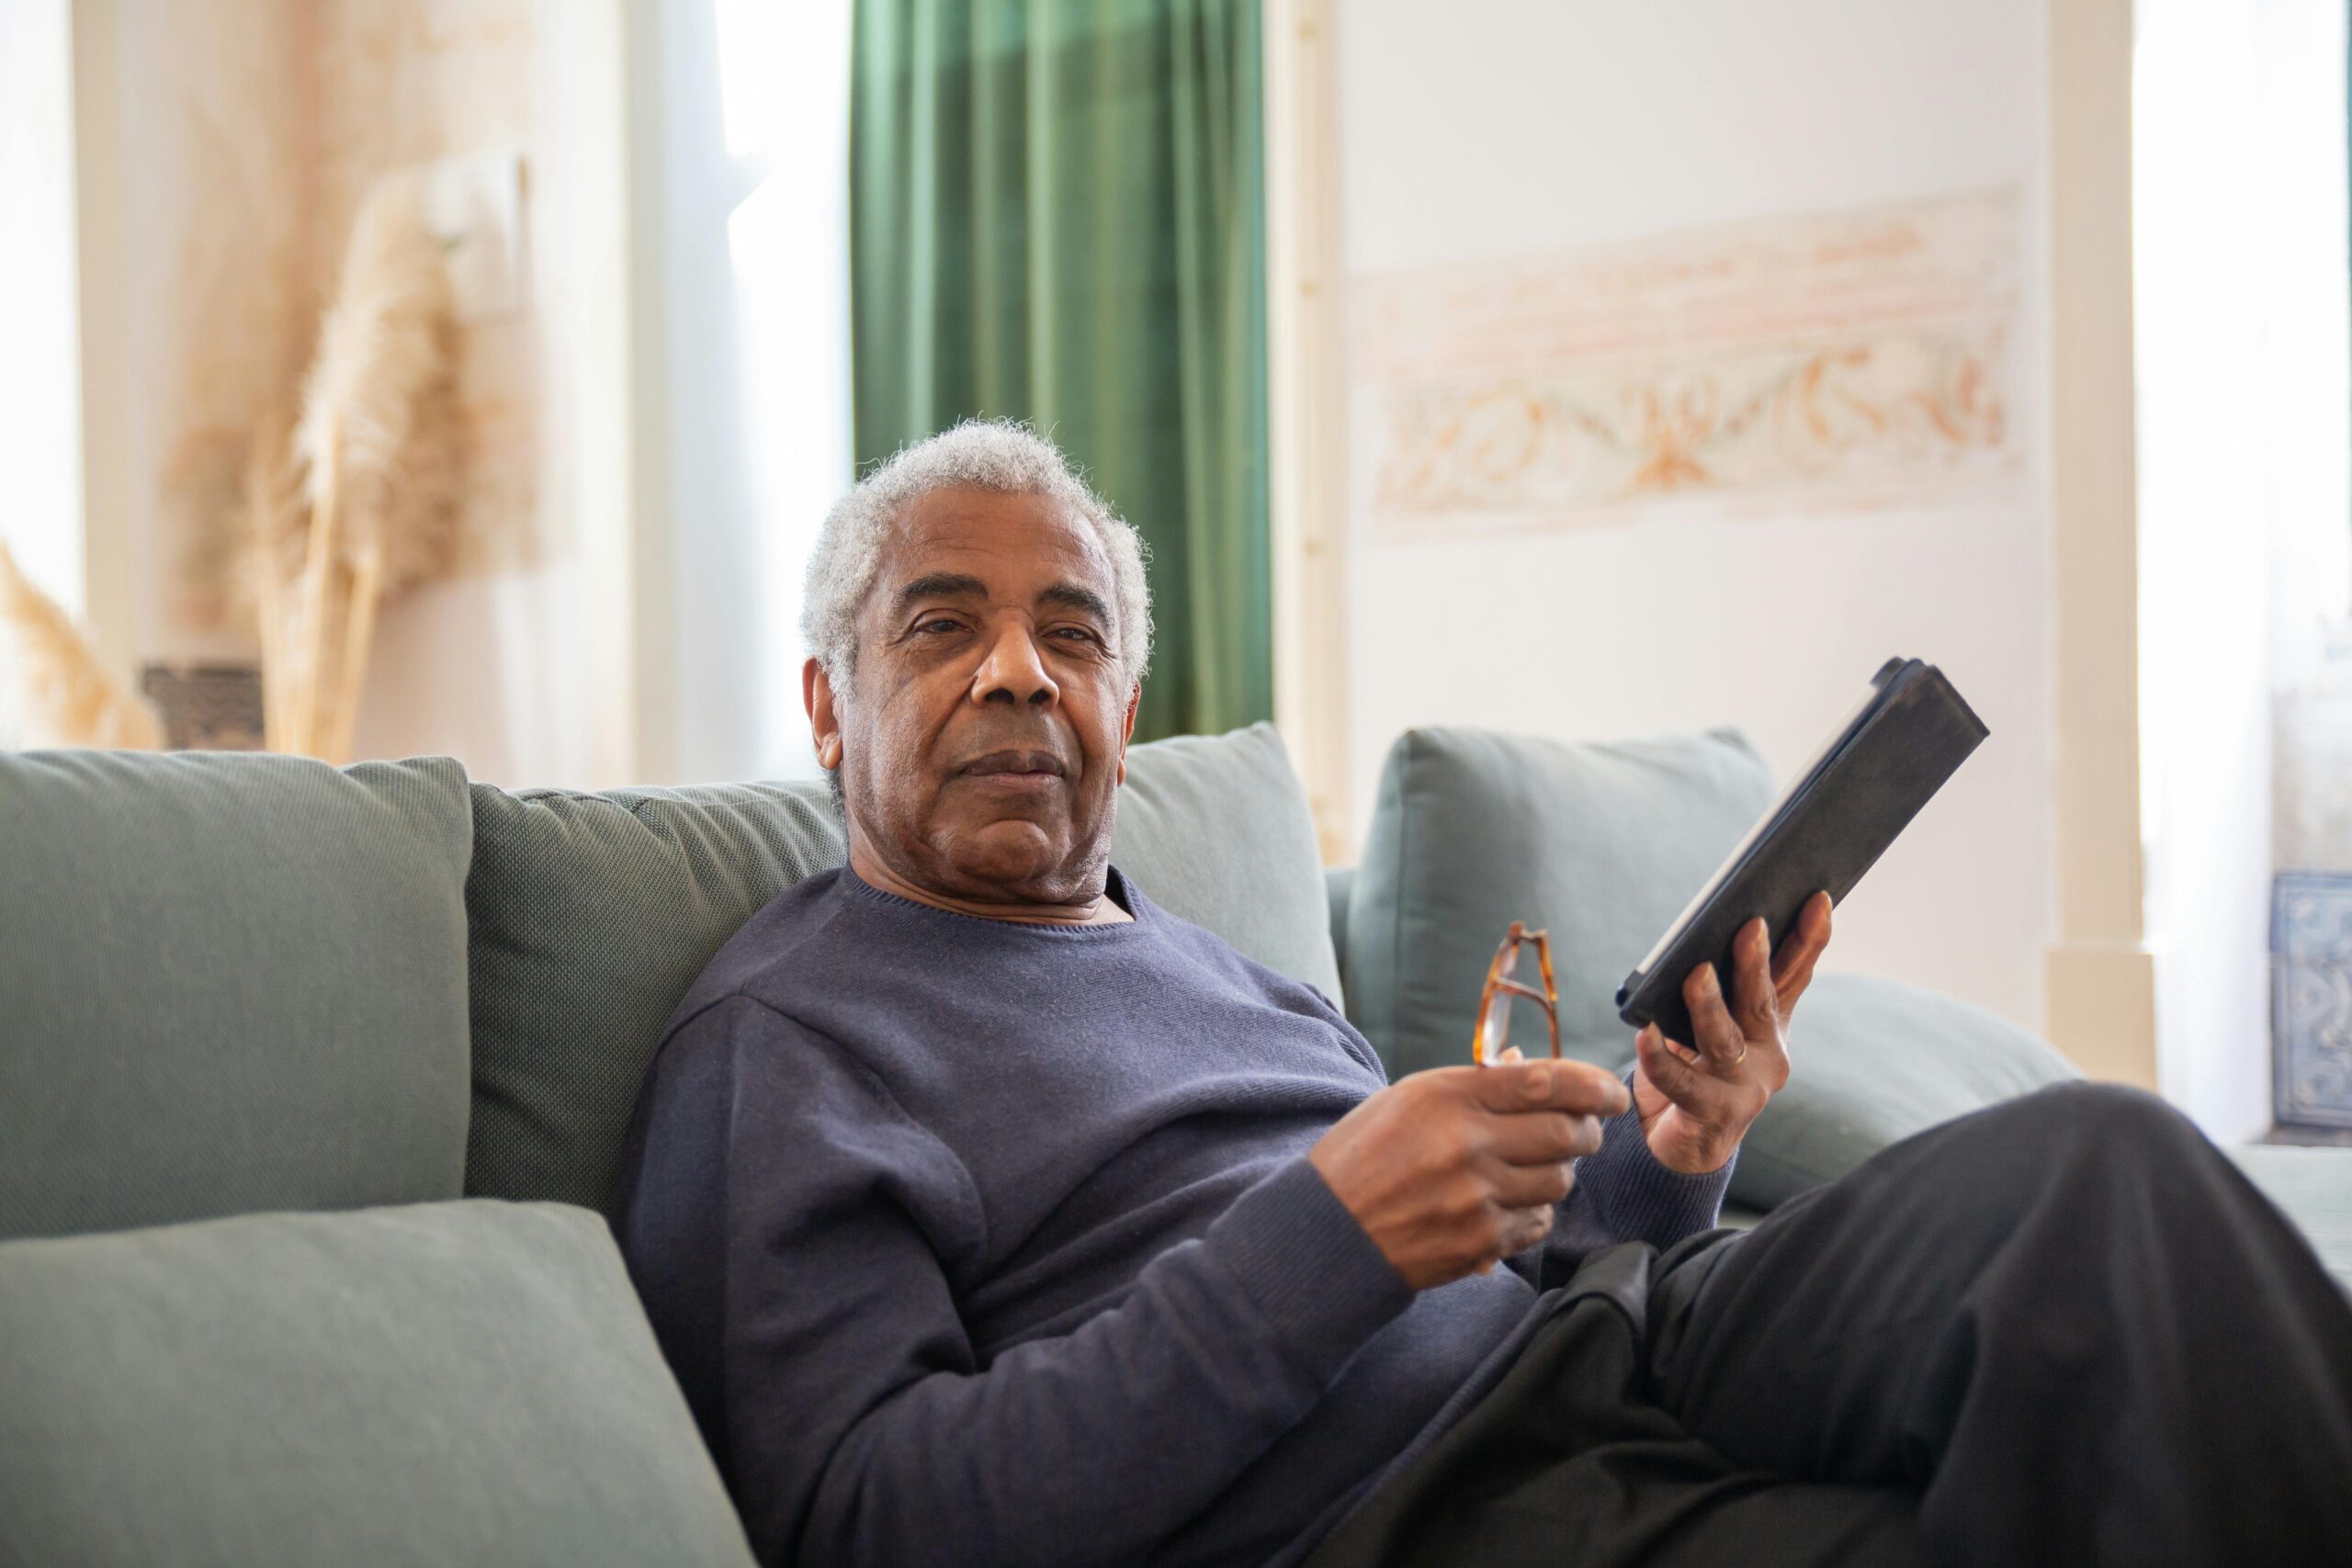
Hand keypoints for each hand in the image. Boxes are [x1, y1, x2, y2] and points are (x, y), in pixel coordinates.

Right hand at [1309, 1057, 1631, 1289]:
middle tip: (1581, 1132)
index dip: (1593, 1085)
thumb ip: (1474, 1086)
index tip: (1611, 1093)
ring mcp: (1475, 1198)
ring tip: (1532, 1169)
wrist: (1324, 1232)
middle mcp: (1466, 1144)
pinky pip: (1538, 1224)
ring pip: (1559, 1181)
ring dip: (1558, 1173)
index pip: (1545, 1081)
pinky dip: (1535, 1213)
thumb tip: (1532, 1066)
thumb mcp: (1406, 1101)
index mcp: (1446, 1096)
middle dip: (1585, 1132)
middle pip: (1567, 1134)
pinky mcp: (1478, 1243)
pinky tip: (1511, 1205)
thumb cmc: (1361, 1157)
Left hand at [1633, 890, 1832, 1173]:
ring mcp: (1744, 1089)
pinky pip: (1680, 1081)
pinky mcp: (1711, 1115)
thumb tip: (1713, 928)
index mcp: (1772, 1026)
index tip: (1818, 898)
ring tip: (1696, 975)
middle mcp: (1768, 1056)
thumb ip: (1722, 988)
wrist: (1683, 1143)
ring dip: (1710, 1006)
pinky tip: (1644, 1034)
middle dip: (1756, 964)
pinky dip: (1659, 1057)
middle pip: (1761, 1003)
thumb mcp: (1715, 1022)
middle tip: (1750, 926)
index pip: (1793, 975)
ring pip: (1724, 1040)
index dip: (1808, 938)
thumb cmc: (1696, 1068)